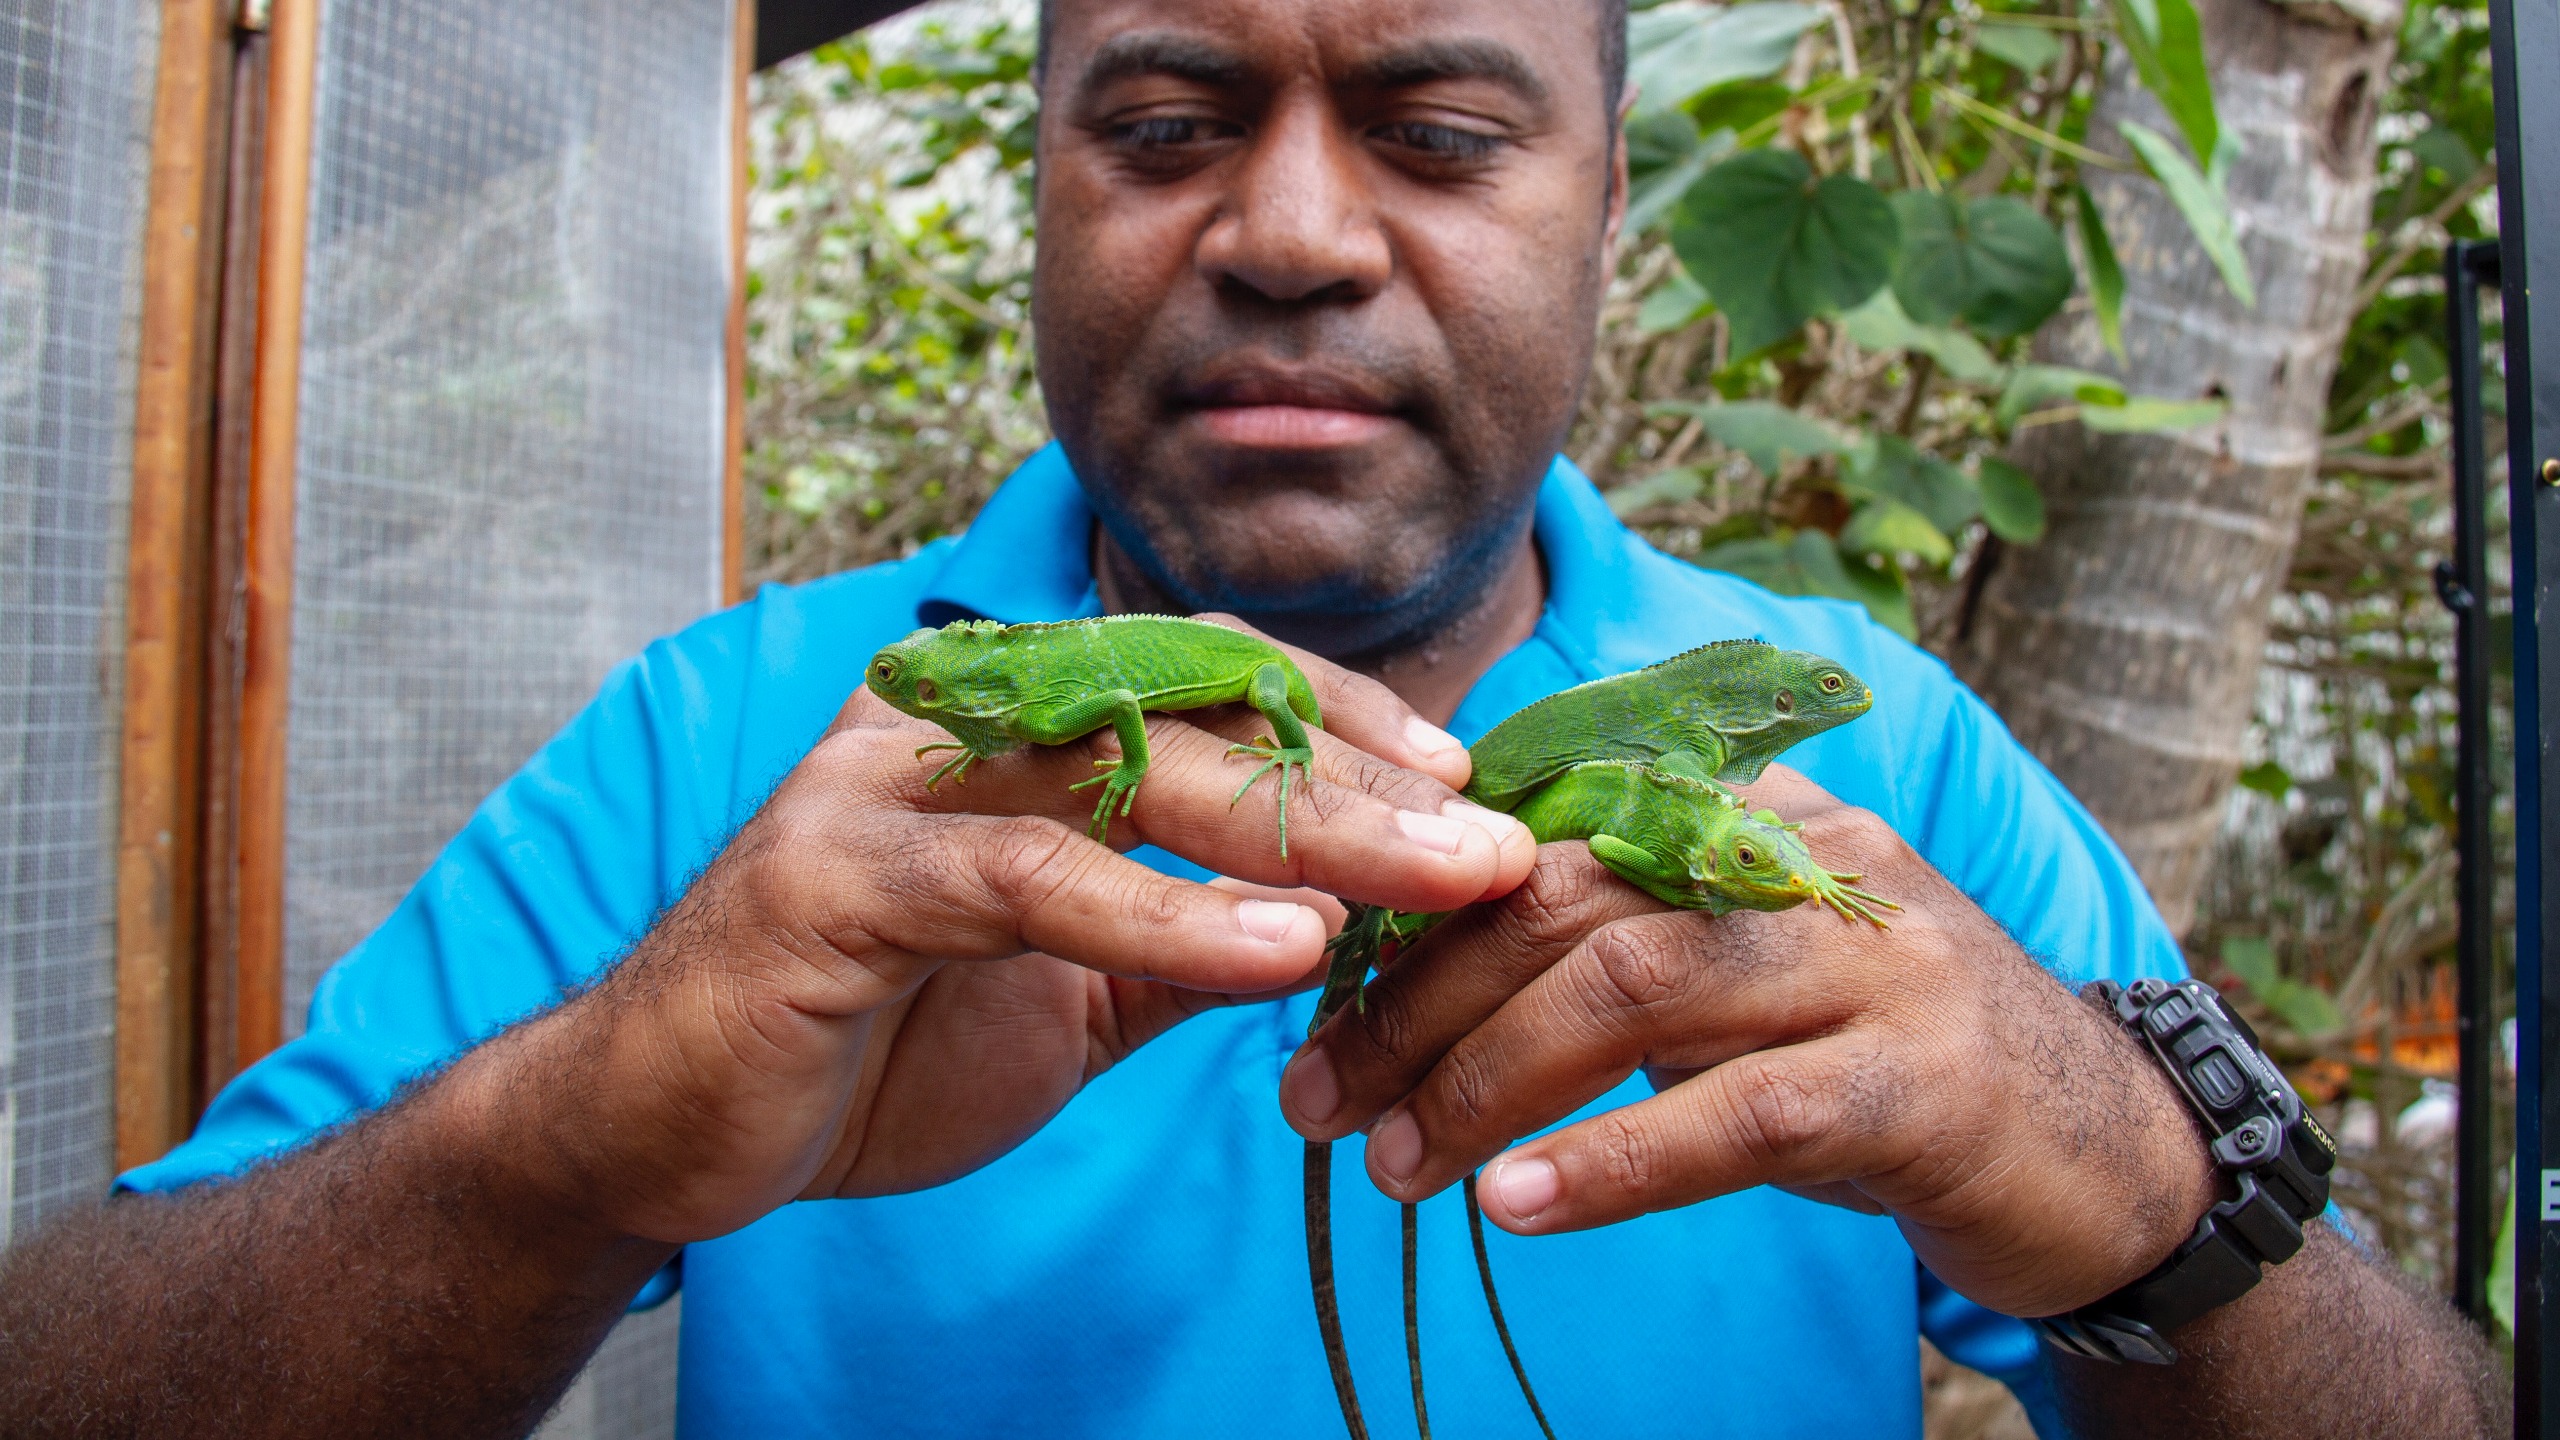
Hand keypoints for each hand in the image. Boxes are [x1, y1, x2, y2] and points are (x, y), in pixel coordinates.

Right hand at [465, 618, 1534, 1247]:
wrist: (664, 1125)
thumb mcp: (1069, 991)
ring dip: (1298, 832)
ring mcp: (887, 783)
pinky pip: (1027, 876)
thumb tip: (1335, 922)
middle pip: (1190, 715)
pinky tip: (1282, 950)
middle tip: (1496, 843)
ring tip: (1435, 884)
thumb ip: (1184, 943)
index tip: (1469, 788)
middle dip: (1358, 782)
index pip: (1202, 683)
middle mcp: (953, 721)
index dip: (1340, 724)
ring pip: (1126, 773)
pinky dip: (1163, 912)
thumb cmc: (866, 1040)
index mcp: (1010, 729)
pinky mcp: (834, 873)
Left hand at [1280, 764, 2215, 1318]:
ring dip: (1487, 1080)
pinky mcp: (1918, 1081)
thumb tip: (1404, 983)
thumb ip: (1605, 951)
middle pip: (1564, 898)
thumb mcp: (1731, 984)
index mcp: (1741, 818)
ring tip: (1397, 1164)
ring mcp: (1870, 962)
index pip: (1539, 832)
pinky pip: (1739, 1111)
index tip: (1311, 1002)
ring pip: (1634, 987)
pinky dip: (1614, 1159)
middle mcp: (1803, 861)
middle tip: (1320, 1100)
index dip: (1410, 913)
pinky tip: (1518, 1205)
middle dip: (1417, 1000)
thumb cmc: (1866, 1064)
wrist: (2095, 1149)